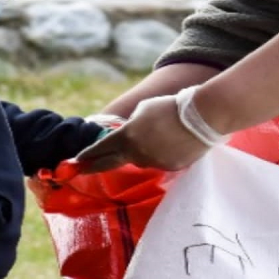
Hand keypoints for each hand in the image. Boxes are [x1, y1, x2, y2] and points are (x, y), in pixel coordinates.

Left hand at [77, 95, 210, 172]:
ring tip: (159, 136)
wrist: (201, 117)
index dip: (87, 154)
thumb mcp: (142, 111)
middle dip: (94, 166)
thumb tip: (129, 135)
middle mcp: (135, 153)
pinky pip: (159, 161)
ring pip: (140, 159)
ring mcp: (152, 163)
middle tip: (82, 170)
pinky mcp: (168, 168)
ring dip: (143, 151)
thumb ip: (130, 126)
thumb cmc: (169, 107)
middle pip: (110, 163)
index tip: (76, 160)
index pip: (100, 148)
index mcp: (126, 136)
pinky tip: (173, 142)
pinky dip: (161, 153)